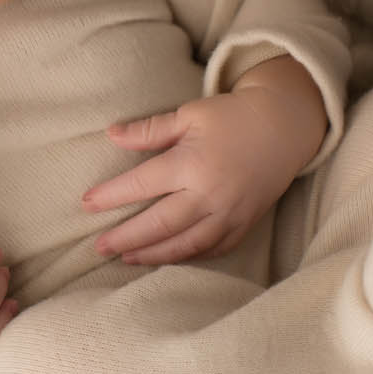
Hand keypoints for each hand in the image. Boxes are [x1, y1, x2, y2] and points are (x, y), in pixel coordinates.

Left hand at [81, 88, 318, 264]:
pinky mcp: (244, 224)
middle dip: (125, 237)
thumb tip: (111, 134)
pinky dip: (188, 257)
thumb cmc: (232, 116)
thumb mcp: (190, 114)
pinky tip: (167, 258)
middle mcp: (209, 194)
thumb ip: (150, 129)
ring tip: (126, 259)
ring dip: (152, 255)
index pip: (141, 184)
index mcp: (192, 163)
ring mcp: (229, 213)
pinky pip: (212, 249)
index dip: (111, 196)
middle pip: (158, 224)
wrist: (285, 126)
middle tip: (98, 247)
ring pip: (184, 244)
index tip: (86, 203)